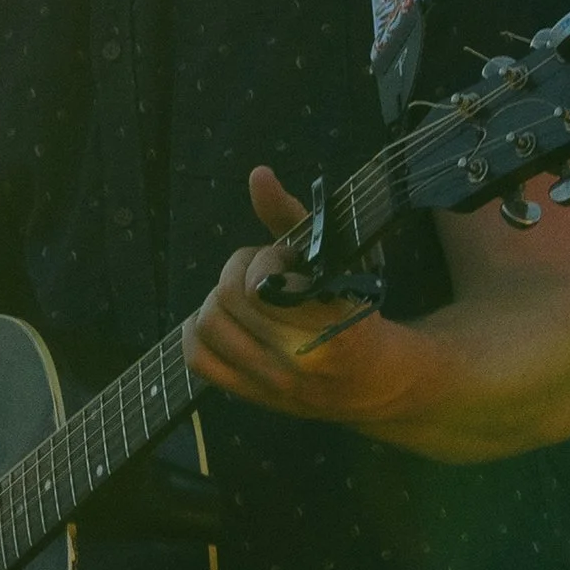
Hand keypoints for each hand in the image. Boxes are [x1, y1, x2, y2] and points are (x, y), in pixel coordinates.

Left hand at [184, 167, 425, 426]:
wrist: (373, 381)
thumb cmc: (354, 307)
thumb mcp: (335, 259)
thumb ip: (292, 216)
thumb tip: (257, 175)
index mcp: (327, 326)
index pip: (258, 286)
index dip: (265, 261)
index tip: (286, 259)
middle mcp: (297, 361)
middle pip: (226, 298)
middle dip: (239, 270)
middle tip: (262, 270)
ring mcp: (271, 382)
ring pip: (208, 324)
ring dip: (219, 298)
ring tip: (244, 294)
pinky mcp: (252, 395)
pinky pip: (198, 359)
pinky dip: (196, 331)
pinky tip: (217, 317)